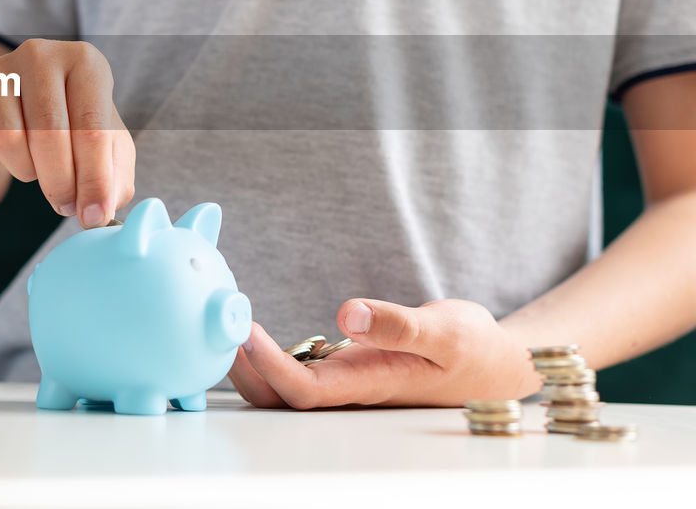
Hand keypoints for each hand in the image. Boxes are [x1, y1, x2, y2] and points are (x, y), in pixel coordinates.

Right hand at [0, 38, 134, 227]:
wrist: (25, 107)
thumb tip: (102, 210)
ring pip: (6, 138)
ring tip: (34, 166)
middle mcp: (40, 56)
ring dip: (24, 169)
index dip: (94, 180)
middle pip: (49, 134)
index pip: (93, 128)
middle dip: (59, 183)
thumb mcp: (108, 145)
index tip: (94, 217)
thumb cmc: (73, 126)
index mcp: (85, 61)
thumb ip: (116, 177)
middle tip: (65, 204)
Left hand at [229, 298, 542, 407]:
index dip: (269, 367)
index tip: (242, 331)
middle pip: (281, 397)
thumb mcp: (446, 329)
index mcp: (371, 386)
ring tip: (218, 324)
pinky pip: (297, 369)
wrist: (501, 363)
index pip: (306, 391)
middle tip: (211, 326)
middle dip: (241, 369)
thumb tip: (347, 314)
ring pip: (284, 387)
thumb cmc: (476, 348)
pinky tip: (248, 327)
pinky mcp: (347, 368)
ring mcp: (347, 382)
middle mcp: (351, 390)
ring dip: (248, 363)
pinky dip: (268, 352)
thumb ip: (398, 323)